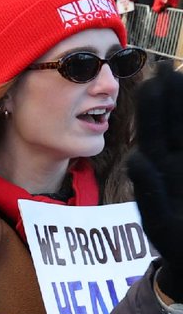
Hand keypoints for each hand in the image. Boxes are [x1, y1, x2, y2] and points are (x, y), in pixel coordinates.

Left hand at [127, 63, 182, 300]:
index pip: (155, 132)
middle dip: (171, 97)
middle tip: (169, 68)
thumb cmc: (174, 246)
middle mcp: (176, 165)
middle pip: (173, 123)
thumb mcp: (157, 221)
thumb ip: (149, 191)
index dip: (154, 107)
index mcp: (159, 172)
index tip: (153, 81)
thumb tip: (137, 158)